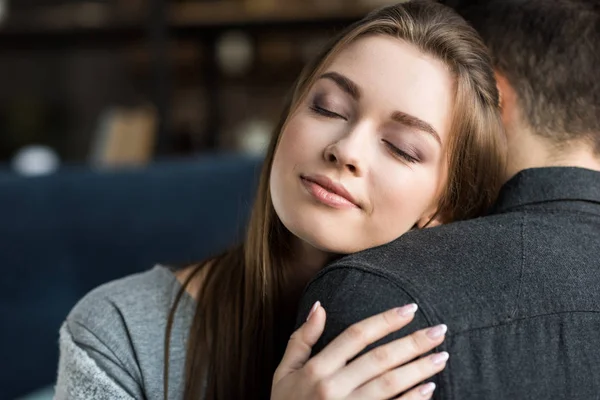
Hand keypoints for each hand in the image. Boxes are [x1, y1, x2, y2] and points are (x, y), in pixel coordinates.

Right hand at [272, 302, 447, 399]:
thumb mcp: (284, 372)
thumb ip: (301, 339)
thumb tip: (319, 306)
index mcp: (316, 369)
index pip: (356, 335)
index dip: (385, 320)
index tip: (409, 309)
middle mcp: (333, 388)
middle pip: (379, 359)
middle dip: (412, 342)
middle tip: (440, 330)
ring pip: (389, 384)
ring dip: (419, 369)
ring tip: (441, 356)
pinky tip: (429, 388)